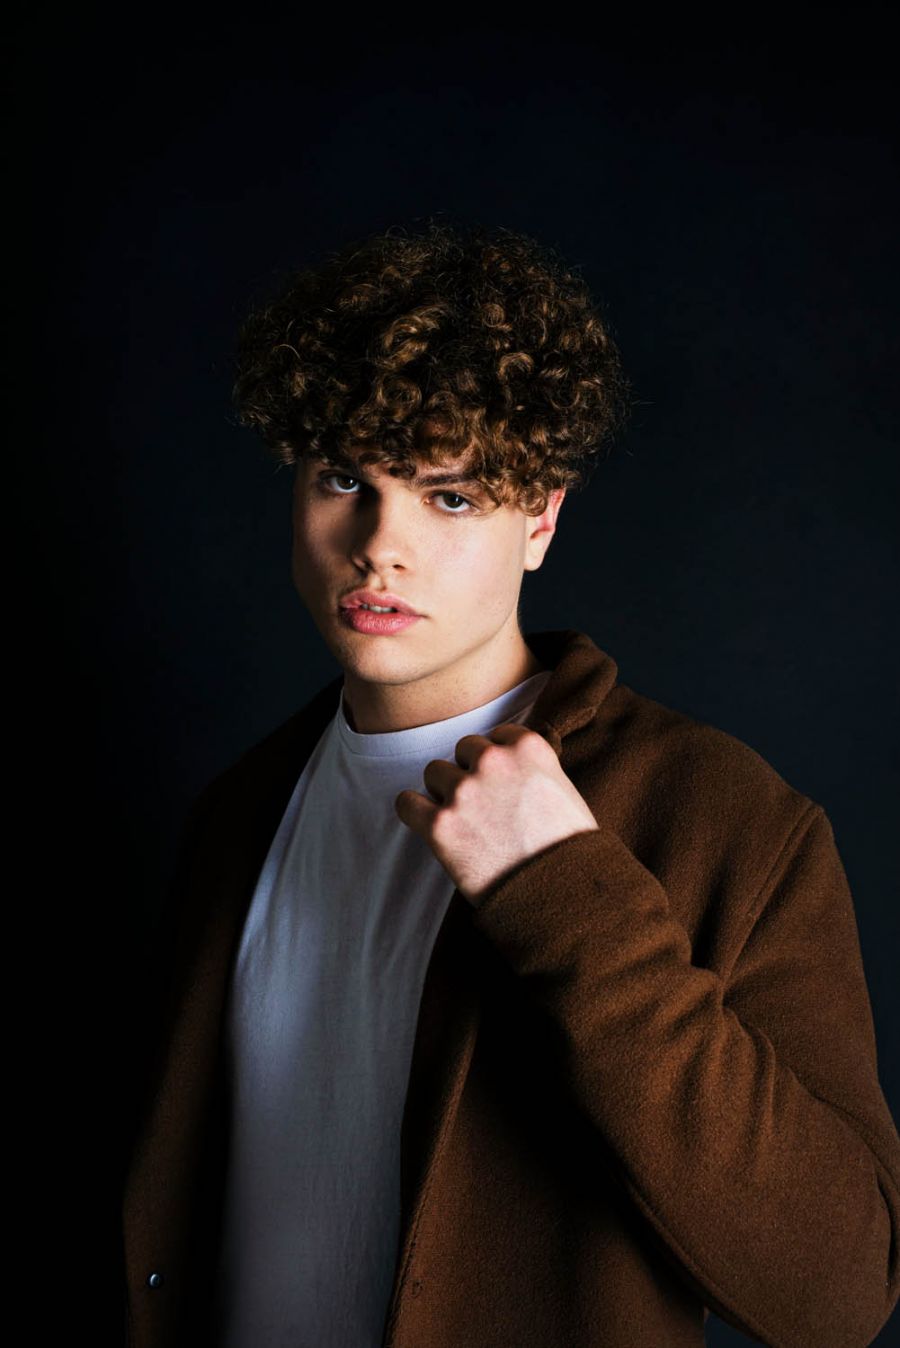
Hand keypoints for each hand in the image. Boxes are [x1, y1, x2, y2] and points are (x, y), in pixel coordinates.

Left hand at [394, 722, 599, 903]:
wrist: (561, 896)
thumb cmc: (568, 849)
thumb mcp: (562, 789)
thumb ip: (530, 767)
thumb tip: (505, 760)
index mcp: (528, 748)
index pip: (497, 735)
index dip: (498, 759)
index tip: (503, 783)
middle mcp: (493, 762)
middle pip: (464, 749)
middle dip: (471, 772)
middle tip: (486, 806)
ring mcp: (464, 792)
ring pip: (434, 771)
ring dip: (446, 791)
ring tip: (467, 821)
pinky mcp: (440, 826)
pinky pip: (407, 803)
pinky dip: (415, 812)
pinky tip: (430, 824)